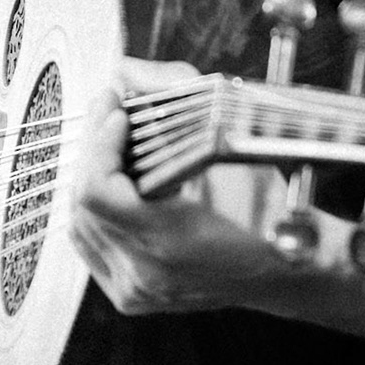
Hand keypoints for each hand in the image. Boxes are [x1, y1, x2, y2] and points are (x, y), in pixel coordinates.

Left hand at [68, 58, 287, 314]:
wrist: (285, 267)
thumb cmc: (266, 208)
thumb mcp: (233, 145)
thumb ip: (178, 95)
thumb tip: (128, 70)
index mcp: (170, 240)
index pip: (97, 192)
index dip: (99, 145)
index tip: (118, 111)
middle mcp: (145, 272)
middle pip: (83, 202)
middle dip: (95, 149)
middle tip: (113, 113)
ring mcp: (134, 288)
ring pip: (79, 223)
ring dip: (92, 177)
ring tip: (114, 144)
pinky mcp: (129, 294)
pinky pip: (89, 245)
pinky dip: (92, 211)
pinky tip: (113, 186)